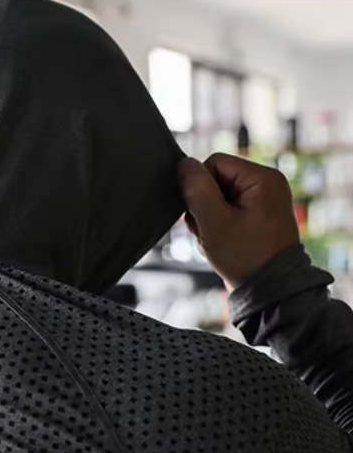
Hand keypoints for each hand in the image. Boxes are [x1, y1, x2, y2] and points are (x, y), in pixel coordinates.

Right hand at [178, 153, 299, 289]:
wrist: (268, 290)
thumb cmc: (246, 257)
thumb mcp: (214, 222)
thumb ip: (197, 190)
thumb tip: (184, 164)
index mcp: (263, 178)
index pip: (214, 163)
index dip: (199, 188)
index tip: (203, 215)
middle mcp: (267, 184)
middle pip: (215, 180)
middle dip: (204, 206)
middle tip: (210, 230)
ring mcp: (264, 200)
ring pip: (218, 197)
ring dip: (208, 218)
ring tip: (216, 238)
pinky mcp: (258, 215)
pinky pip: (227, 210)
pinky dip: (217, 225)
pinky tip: (221, 241)